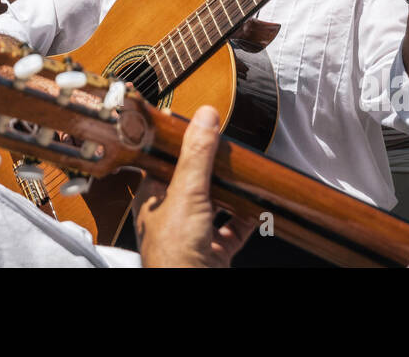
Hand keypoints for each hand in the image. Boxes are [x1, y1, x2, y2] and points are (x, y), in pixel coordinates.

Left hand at [133, 105, 249, 267]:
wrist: (192, 290)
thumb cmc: (174, 256)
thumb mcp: (186, 194)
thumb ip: (197, 155)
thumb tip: (204, 117)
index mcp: (152, 199)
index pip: (163, 161)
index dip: (178, 143)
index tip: (195, 124)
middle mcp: (170, 217)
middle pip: (192, 181)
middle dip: (211, 166)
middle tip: (227, 146)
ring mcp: (193, 235)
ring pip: (214, 203)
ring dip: (230, 190)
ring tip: (242, 171)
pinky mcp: (215, 251)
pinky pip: (233, 228)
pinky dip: (247, 217)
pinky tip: (257, 204)